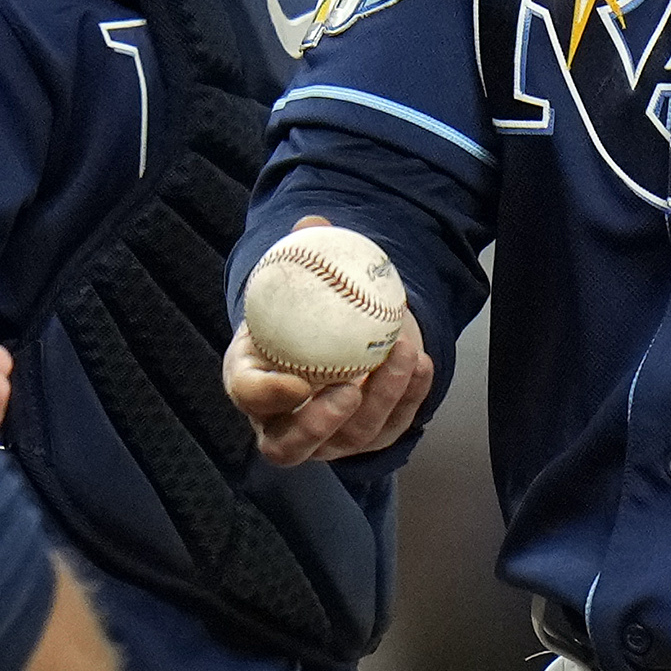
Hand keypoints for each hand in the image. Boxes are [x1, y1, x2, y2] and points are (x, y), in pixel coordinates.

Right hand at [225, 226, 431, 465]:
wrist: (331, 332)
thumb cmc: (300, 308)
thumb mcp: (294, 281)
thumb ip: (300, 254)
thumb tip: (314, 224)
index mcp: (251, 381)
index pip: (249, 397)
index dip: (267, 396)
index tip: (295, 380)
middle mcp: (282, 422)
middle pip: (292, 446)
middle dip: (322, 424)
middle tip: (350, 388)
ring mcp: (327, 439)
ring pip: (352, 439)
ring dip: (383, 398)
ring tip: (403, 353)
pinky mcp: (367, 439)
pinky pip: (391, 428)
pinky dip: (410, 397)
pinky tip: (421, 363)